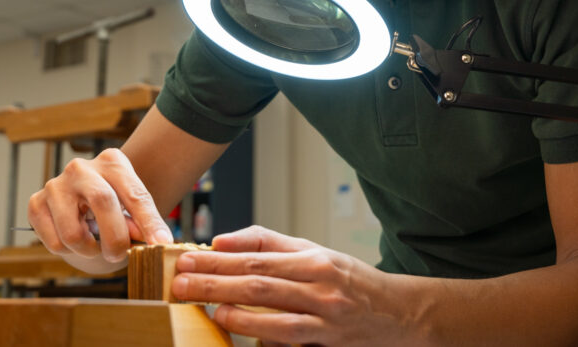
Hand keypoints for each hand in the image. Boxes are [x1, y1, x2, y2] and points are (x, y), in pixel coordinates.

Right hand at [27, 148, 172, 267]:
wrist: (81, 201)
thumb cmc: (113, 205)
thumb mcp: (131, 210)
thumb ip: (142, 222)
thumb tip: (156, 241)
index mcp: (112, 162)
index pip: (135, 194)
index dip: (149, 222)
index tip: (161, 243)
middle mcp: (82, 168)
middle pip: (103, 202)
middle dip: (115, 238)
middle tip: (120, 255)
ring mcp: (56, 184)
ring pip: (73, 233)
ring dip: (89, 250)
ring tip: (95, 244)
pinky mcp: (36, 203)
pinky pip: (55, 242)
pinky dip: (69, 251)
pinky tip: (74, 237)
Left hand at [171, 226, 410, 345]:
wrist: (398, 313)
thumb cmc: (351, 281)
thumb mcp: (315, 253)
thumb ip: (269, 243)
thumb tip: (223, 241)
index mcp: (313, 257)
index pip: (257, 254)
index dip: (219, 257)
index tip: (188, 257)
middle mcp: (319, 282)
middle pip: (256, 278)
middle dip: (213, 279)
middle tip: (179, 279)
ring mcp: (323, 312)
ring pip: (267, 305)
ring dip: (227, 303)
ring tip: (196, 299)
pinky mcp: (326, 337)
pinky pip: (285, 332)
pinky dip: (254, 327)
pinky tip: (229, 322)